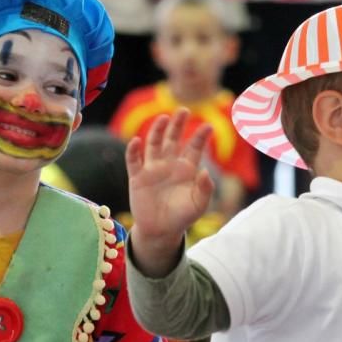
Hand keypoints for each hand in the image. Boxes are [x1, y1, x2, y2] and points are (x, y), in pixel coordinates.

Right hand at [126, 110, 214, 274]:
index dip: (200, 136)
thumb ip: (205, 189)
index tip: (208, 126)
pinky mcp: (137, 177)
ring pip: (154, 144)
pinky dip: (134, 150)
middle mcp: (170, 164)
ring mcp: (153, 169)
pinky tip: (136, 141)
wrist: (161, 231)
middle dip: (178, 125)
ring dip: (157, 130)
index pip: (194, 147)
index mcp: (187, 168)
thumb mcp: (199, 204)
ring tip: (163, 118)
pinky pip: (134, 161)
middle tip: (184, 110)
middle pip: (173, 139)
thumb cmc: (183, 216)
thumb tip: (205, 172)